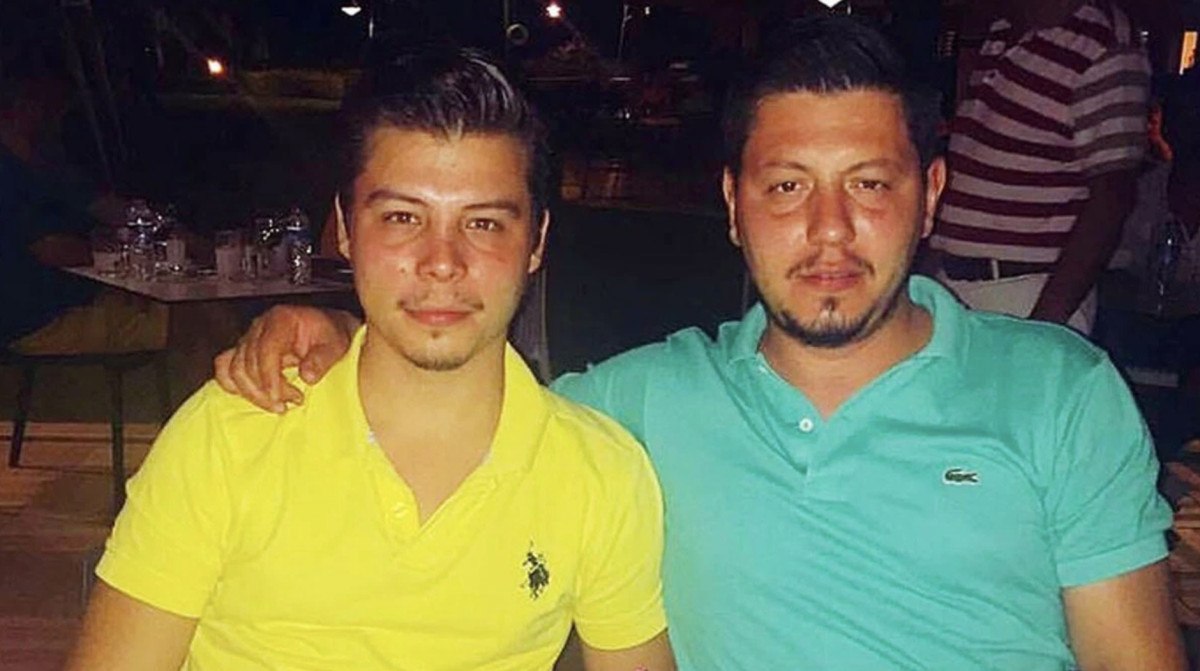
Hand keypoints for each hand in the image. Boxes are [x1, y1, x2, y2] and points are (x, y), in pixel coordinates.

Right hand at [214, 306, 358, 412]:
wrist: (327, 329)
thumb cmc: (330, 335)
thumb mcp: (336, 344)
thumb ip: (322, 359)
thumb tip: (308, 377)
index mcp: (281, 319)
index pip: (266, 349)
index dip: (269, 376)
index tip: (279, 397)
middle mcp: (260, 326)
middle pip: (248, 363)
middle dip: (266, 390)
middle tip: (290, 403)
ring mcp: (249, 338)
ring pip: (235, 369)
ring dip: (253, 393)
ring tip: (279, 406)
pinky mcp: (243, 351)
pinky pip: (225, 368)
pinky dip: (233, 386)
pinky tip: (253, 398)